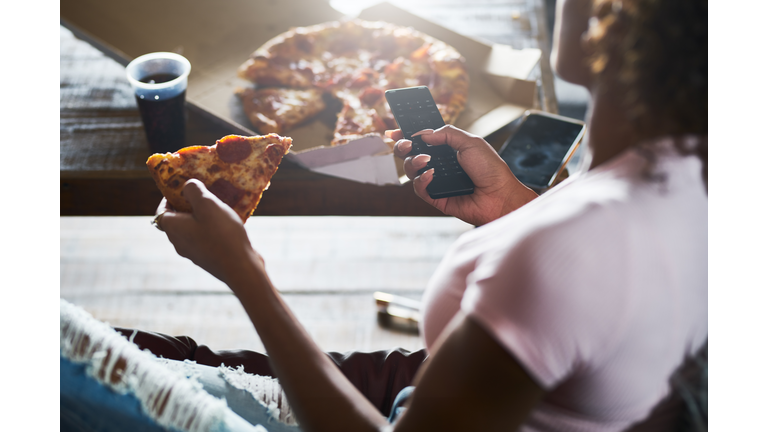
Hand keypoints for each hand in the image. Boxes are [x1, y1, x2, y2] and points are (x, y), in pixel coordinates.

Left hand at [153, 179, 262, 282]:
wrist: (241, 267)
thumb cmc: (222, 234)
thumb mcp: (207, 204)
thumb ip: (194, 190)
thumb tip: (187, 186)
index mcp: (174, 228)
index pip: (161, 212)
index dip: (167, 199)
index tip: (181, 189)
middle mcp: (180, 243)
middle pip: (177, 221)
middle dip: (187, 206)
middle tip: (203, 195)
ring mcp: (194, 253)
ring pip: (192, 230)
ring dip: (201, 218)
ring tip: (218, 208)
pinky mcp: (209, 258)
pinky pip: (205, 239)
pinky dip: (211, 229)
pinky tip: (227, 224)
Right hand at [388, 125, 537, 225]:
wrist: (500, 195)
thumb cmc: (491, 169)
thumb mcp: (471, 142)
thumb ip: (446, 134)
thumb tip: (424, 133)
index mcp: (447, 149)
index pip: (422, 140)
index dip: (406, 135)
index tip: (395, 130)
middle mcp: (439, 164)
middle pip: (410, 154)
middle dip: (403, 147)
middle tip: (406, 144)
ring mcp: (436, 181)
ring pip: (411, 171)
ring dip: (413, 162)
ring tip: (426, 160)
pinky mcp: (436, 197)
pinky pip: (419, 188)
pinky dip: (421, 180)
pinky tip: (431, 175)